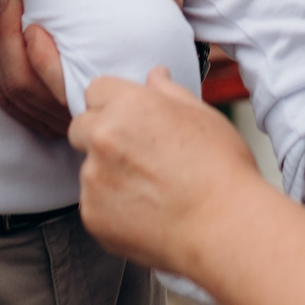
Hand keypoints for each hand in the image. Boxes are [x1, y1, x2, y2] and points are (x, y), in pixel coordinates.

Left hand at [0, 0, 185, 137]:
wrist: (158, 45)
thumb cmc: (159, 15)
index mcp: (113, 82)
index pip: (63, 89)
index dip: (41, 60)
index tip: (32, 22)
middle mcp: (82, 108)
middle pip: (27, 89)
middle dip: (5, 43)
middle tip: (4, 0)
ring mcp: (59, 114)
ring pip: (12, 94)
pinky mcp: (43, 111)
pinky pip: (5, 100)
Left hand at [72, 69, 264, 278]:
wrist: (224, 228)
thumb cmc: (221, 171)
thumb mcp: (203, 116)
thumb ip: (169, 92)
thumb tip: (155, 76)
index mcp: (130, 105)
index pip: (95, 90)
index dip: (112, 104)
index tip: (127, 119)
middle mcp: (104, 137)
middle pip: (81, 127)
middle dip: (99, 136)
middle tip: (135, 155)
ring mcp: (94, 178)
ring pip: (88, 168)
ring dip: (106, 174)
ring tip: (148, 190)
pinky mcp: (92, 215)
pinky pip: (93, 203)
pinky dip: (111, 207)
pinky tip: (144, 212)